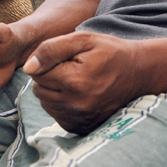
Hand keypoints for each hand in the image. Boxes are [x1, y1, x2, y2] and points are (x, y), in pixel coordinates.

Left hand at [23, 31, 143, 134]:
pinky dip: (62, 104)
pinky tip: (79, 94)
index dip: (47, 62)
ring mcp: (80, 119)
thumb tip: (28, 67)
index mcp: (73, 81)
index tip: (67, 58)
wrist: (139, 73)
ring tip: (76, 80)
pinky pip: (57, 115)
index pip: (36, 73)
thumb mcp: (83, 40)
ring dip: (54, 91)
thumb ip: (51, 50)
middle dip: (49, 77)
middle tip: (72, 68)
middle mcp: (75, 105)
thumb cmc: (110, 52)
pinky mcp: (82, 127)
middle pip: (39, 89)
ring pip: (46, 103)